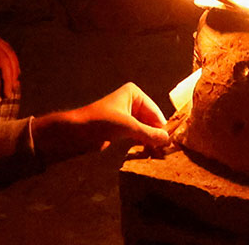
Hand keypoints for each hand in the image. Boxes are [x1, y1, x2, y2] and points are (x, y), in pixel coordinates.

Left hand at [35, 83, 170, 158]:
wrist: (77, 132)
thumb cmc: (100, 121)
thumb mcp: (128, 127)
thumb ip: (149, 133)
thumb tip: (168, 140)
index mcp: (134, 94)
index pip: (155, 112)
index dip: (162, 127)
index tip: (171, 143)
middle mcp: (132, 102)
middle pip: (151, 121)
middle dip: (156, 135)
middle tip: (166, 152)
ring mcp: (127, 116)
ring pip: (145, 129)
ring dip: (150, 141)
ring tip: (158, 154)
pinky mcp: (121, 128)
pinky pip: (137, 135)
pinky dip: (143, 143)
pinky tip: (148, 153)